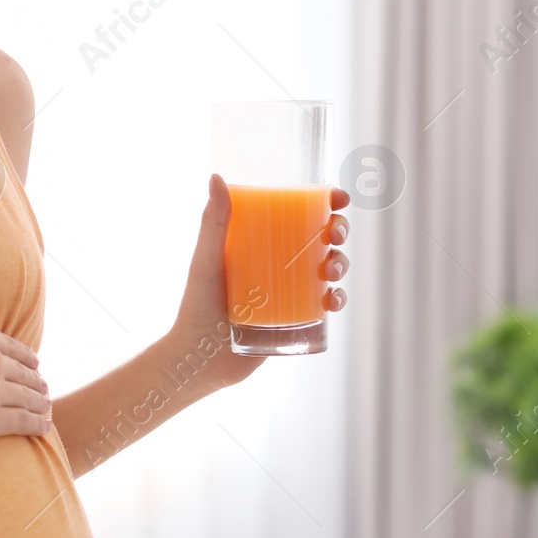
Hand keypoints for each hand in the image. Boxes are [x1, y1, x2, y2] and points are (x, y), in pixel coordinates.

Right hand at [0, 310, 50, 449]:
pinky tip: (45, 428)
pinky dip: (38, 425)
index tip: (35, 364)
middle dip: (36, 380)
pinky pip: (22, 423)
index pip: (11, 347)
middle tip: (44, 388)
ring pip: (27, 398)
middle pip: (23, 373)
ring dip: (41, 403)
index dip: (26, 357)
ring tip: (46, 407)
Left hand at [167, 174, 350, 390]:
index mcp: (259, 242)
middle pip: (320, 238)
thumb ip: (213, 223)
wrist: (200, 360)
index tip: (337, 197)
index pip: (297, 213)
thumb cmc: (196, 307)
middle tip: (335, 235)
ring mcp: (288, 292)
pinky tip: (332, 300)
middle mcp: (277, 264)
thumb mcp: (206, 262)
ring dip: (342, 264)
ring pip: (328, 270)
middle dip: (338, 231)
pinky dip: (336, 300)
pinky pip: (325, 306)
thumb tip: (216, 177)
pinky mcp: (295, 320)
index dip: (325, 201)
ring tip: (331, 271)